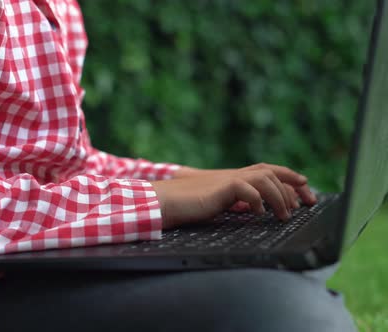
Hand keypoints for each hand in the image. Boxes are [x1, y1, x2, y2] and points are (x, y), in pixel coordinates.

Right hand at [153, 163, 315, 228]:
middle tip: (307, 203)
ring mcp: (226, 179)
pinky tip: (260, 215)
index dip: (288, 178)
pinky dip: (259, 201)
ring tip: (284, 215)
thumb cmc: (185, 205)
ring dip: (279, 196)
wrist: (164, 201)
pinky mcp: (221, 187)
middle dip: (294, 185)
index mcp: (232, 178)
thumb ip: (233, 202)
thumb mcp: (216, 203)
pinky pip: (248, 189)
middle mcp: (232, 175)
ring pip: (264, 178)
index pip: (266, 171)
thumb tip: (253, 209)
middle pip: (271, 170)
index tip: (304, 190)